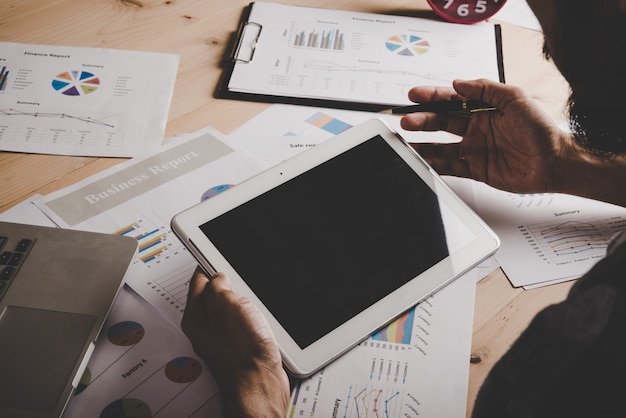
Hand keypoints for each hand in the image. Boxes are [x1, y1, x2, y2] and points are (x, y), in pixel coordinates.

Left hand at [181, 267, 289, 417]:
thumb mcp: (227, 304)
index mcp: (195, 316)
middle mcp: (204, 328)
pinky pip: (240, 324)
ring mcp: (221, 339)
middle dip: (225, 283)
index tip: (213, 254)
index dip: (207, 265)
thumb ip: (218, 286)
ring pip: (227, 310)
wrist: (260, 382)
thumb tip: (218, 277)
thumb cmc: (242, 350)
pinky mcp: (237, 347)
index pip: (196, 281)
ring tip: (249, 299)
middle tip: (236, 276)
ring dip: (239, 301)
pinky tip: (257, 318)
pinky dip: (248, 316)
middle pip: (211, 295)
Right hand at [401, 78, 570, 194]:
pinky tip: (422, 161)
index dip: (432, 96)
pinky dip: (434, 165)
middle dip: (422, 120)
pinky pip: (449, 166)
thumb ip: (486, 89)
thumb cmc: (541, 130)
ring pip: (440, 146)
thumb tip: (460, 83)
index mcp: (484, 109)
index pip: (452, 100)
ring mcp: (474, 149)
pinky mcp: (476, 169)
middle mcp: (476, 128)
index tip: (415, 95)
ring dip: (423, 144)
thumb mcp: (516, 98)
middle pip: (441, 122)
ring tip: (406, 143)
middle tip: (408, 121)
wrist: (554, 162)